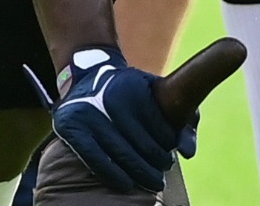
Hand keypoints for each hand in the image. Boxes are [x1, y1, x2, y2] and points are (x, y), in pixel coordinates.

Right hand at [51, 46, 196, 193]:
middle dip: (156, 163)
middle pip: (141, 144)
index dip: (169, 142)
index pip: (159, 125)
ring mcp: (88, 114)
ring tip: (151, 181)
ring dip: (139, 173)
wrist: (86, 77)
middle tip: (162, 174)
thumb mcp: (156, 91)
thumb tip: (188, 153)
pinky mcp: (71, 128)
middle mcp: (110, 99)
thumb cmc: (130, 90)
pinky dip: (112, 174)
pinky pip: (94, 158)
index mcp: (134, 88)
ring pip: (120, 154)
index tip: (171, 152)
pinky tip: (126, 184)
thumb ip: (183, 116)